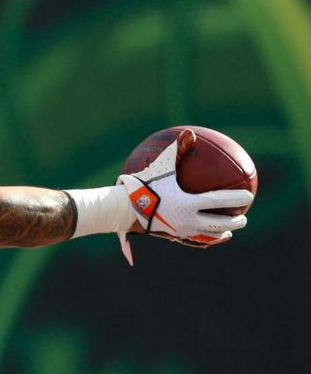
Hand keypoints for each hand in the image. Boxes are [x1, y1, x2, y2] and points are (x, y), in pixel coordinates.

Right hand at [115, 130, 252, 263]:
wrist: (124, 209)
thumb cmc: (144, 186)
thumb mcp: (161, 167)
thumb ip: (176, 150)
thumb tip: (189, 132)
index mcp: (189, 203)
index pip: (220, 202)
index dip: (236, 199)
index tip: (249, 197)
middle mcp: (188, 220)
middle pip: (219, 224)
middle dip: (235, 222)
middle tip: (243, 218)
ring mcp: (181, 231)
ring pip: (207, 236)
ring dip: (221, 234)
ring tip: (228, 232)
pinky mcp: (172, 236)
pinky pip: (192, 241)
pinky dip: (203, 241)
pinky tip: (206, 240)